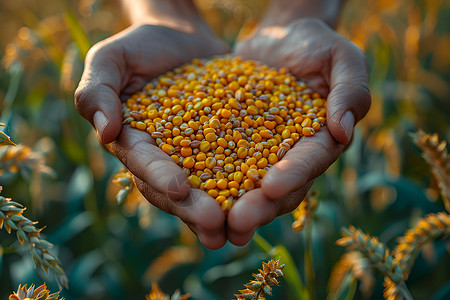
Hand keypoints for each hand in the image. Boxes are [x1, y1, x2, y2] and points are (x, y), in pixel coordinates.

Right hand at [75, 21, 229, 248]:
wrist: (180, 37)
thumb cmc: (139, 47)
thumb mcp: (110, 60)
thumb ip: (97, 91)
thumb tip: (104, 132)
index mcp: (133, 143)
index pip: (143, 164)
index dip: (160, 177)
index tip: (179, 189)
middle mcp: (163, 158)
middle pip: (176, 189)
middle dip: (194, 209)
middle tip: (216, 228)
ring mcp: (194, 155)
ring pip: (206, 188)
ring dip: (222, 211)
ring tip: (240, 231)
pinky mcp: (223, 145)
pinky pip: (235, 166)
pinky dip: (247, 184)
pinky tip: (265, 198)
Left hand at [228, 18, 370, 244]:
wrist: (280, 38)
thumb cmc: (317, 46)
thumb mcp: (342, 58)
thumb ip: (349, 90)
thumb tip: (344, 129)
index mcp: (322, 142)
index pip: (309, 163)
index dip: (292, 176)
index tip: (271, 188)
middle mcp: (292, 156)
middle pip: (277, 189)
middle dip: (258, 207)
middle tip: (236, 225)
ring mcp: (262, 153)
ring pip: (246, 186)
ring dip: (229, 207)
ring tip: (209, 224)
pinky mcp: (234, 143)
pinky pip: (219, 163)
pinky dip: (206, 180)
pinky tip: (185, 192)